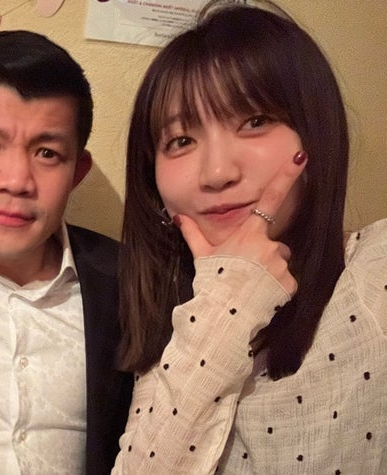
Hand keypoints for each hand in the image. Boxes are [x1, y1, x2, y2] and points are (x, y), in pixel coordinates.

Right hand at [174, 152, 306, 294]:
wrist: (222, 312)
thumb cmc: (211, 280)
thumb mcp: (201, 255)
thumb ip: (192, 233)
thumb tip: (178, 217)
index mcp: (248, 233)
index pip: (270, 199)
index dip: (285, 177)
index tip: (299, 158)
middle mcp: (268, 244)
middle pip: (274, 245)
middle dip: (265, 255)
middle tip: (246, 272)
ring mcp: (280, 263)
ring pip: (280, 263)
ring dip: (271, 272)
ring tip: (252, 286)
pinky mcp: (288, 281)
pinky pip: (286, 281)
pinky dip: (277, 287)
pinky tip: (262, 295)